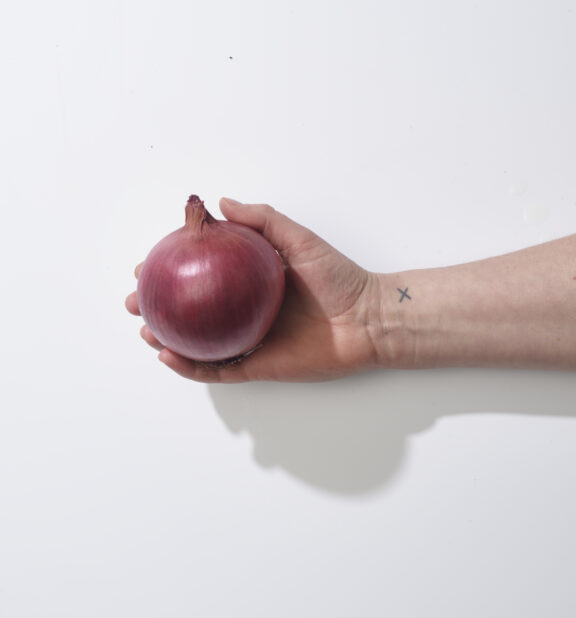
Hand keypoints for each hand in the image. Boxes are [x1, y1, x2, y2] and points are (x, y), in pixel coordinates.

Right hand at [125, 198, 384, 381]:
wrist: (368, 319)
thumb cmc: (339, 278)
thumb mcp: (299, 238)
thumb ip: (262, 220)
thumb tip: (221, 204)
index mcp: (252, 284)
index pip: (203, 276)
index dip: (174, 270)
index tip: (150, 263)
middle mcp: (247, 313)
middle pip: (194, 312)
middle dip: (161, 308)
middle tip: (136, 302)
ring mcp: (251, 341)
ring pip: (200, 345)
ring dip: (168, 340)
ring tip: (146, 332)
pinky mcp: (260, 367)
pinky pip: (219, 371)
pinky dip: (191, 367)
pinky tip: (169, 357)